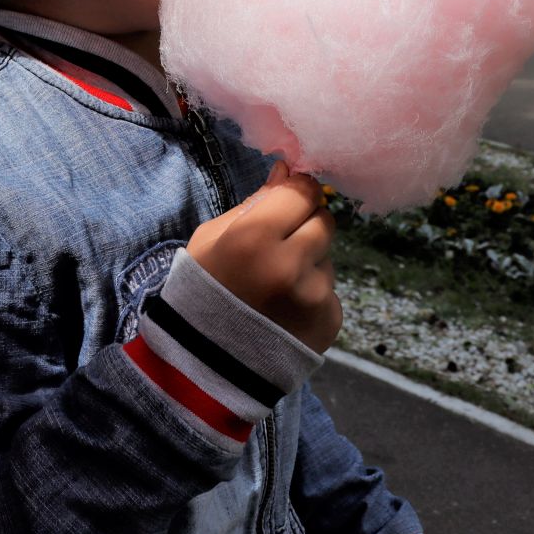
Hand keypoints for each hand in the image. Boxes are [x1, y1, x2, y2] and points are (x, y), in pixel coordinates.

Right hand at [187, 161, 340, 353]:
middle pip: (324, 219)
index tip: (288, 200)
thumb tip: (287, 169)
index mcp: (254, 237)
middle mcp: (290, 264)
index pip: (302, 191)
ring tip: (278, 285)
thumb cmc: (203, 291)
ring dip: (310, 260)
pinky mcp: (330, 320)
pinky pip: (330, 289)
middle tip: (282, 243)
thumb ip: (254, 202)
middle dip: (306, 224)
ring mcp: (314, 295)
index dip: (296, 192)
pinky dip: (313, 293)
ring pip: (328, 255)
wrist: (206, 365)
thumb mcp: (213, 239)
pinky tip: (287, 308)